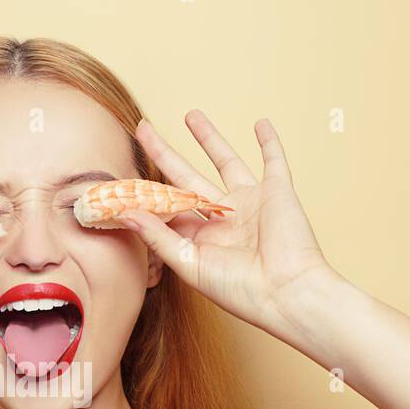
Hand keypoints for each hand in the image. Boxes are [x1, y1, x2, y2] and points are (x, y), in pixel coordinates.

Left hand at [120, 112, 336, 334]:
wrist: (286, 293)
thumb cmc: (239, 290)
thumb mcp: (189, 264)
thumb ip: (158, 236)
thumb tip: (125, 211)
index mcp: (200, 237)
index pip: (168, 206)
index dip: (147, 190)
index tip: (123, 174)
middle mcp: (222, 217)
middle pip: (187, 176)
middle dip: (165, 152)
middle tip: (145, 127)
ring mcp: (249, 202)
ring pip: (224, 161)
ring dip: (209, 138)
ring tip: (191, 115)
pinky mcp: (276, 192)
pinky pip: (273, 161)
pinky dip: (269, 142)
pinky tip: (260, 124)